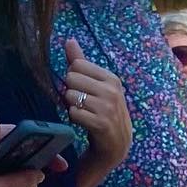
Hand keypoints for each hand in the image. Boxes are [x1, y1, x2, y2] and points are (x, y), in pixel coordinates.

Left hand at [64, 38, 132, 175]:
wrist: (117, 147)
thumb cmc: (104, 113)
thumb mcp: (97, 86)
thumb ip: (82, 63)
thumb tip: (69, 40)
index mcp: (112, 79)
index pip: (76, 64)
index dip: (74, 79)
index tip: (85, 92)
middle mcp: (112, 91)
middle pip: (71, 78)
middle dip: (71, 93)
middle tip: (84, 105)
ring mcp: (108, 108)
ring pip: (70, 95)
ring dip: (72, 107)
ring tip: (85, 115)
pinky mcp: (101, 124)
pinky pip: (73, 113)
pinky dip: (74, 120)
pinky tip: (85, 125)